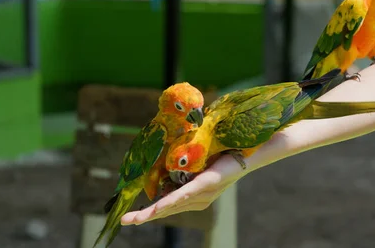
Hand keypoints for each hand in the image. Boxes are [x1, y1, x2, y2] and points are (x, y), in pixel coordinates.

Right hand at [120, 153, 247, 224]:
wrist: (248, 152)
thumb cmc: (224, 155)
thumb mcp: (199, 164)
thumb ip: (185, 169)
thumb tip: (166, 167)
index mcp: (196, 197)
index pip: (170, 206)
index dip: (151, 213)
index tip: (132, 218)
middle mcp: (199, 199)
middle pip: (168, 210)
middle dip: (145, 217)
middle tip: (125, 221)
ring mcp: (203, 193)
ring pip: (173, 204)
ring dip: (153, 213)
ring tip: (135, 219)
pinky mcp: (208, 183)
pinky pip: (185, 194)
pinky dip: (170, 201)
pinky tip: (158, 207)